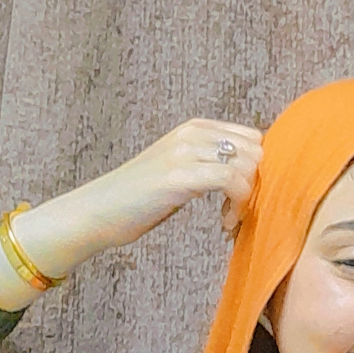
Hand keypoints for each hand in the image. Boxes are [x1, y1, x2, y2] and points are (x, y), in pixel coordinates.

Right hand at [0, 118, 263, 309]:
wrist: (97, 212)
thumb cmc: (139, 199)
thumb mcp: (180, 171)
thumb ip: (209, 164)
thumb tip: (250, 174)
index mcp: (194, 128)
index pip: (253, 137)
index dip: (255, 171)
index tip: (240, 198)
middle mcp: (192, 133)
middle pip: (257, 151)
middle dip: (255, 184)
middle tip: (235, 212)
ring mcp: (184, 152)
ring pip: (248, 165)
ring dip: (247, 199)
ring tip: (228, 220)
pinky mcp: (179, 175)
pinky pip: (231, 180)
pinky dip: (237, 207)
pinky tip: (223, 224)